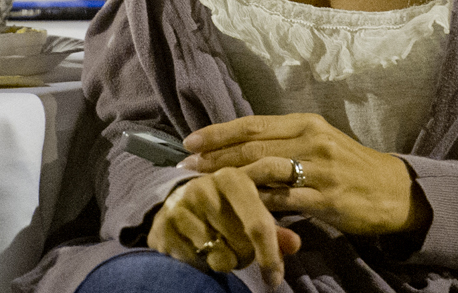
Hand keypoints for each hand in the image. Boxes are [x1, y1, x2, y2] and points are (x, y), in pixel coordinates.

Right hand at [146, 167, 300, 283]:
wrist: (176, 201)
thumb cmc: (223, 208)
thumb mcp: (250, 211)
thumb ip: (274, 230)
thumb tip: (294, 244)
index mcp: (232, 179)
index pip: (259, 225)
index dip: (270, 256)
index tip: (274, 278)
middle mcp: (204, 188)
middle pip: (241, 246)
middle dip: (244, 256)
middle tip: (234, 245)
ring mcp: (180, 206)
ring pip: (219, 258)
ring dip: (223, 261)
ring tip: (215, 245)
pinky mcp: (163, 226)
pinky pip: (195, 263)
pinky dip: (200, 263)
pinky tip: (195, 246)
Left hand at [180, 113, 423, 236]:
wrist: (391, 190)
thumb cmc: (349, 165)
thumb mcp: (318, 142)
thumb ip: (283, 141)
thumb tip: (240, 146)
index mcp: (305, 123)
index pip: (252, 124)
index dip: (219, 132)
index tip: (190, 139)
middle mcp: (311, 140)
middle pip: (252, 146)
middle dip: (215, 155)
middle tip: (186, 164)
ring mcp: (319, 169)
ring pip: (264, 170)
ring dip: (230, 177)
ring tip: (203, 185)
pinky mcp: (326, 198)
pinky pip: (284, 200)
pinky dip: (258, 203)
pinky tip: (238, 206)